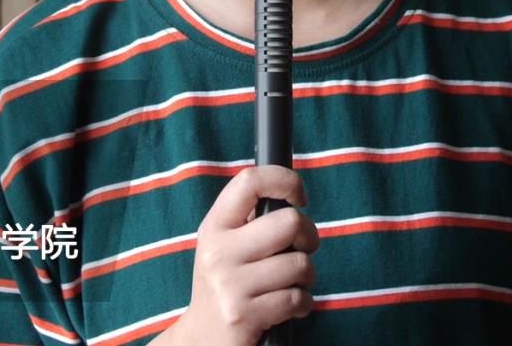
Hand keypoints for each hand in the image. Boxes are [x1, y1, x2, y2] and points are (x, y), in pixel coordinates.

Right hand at [158, 165, 319, 345]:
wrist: (202, 340)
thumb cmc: (226, 285)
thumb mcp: (224, 246)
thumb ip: (250, 220)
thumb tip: (290, 191)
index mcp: (214, 226)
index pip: (249, 181)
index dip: (284, 181)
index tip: (299, 198)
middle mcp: (218, 252)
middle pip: (289, 222)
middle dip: (310, 236)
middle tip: (302, 249)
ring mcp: (230, 285)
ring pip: (300, 264)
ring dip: (307, 278)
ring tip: (290, 284)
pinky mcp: (244, 315)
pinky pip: (297, 298)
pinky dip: (302, 304)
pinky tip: (288, 308)